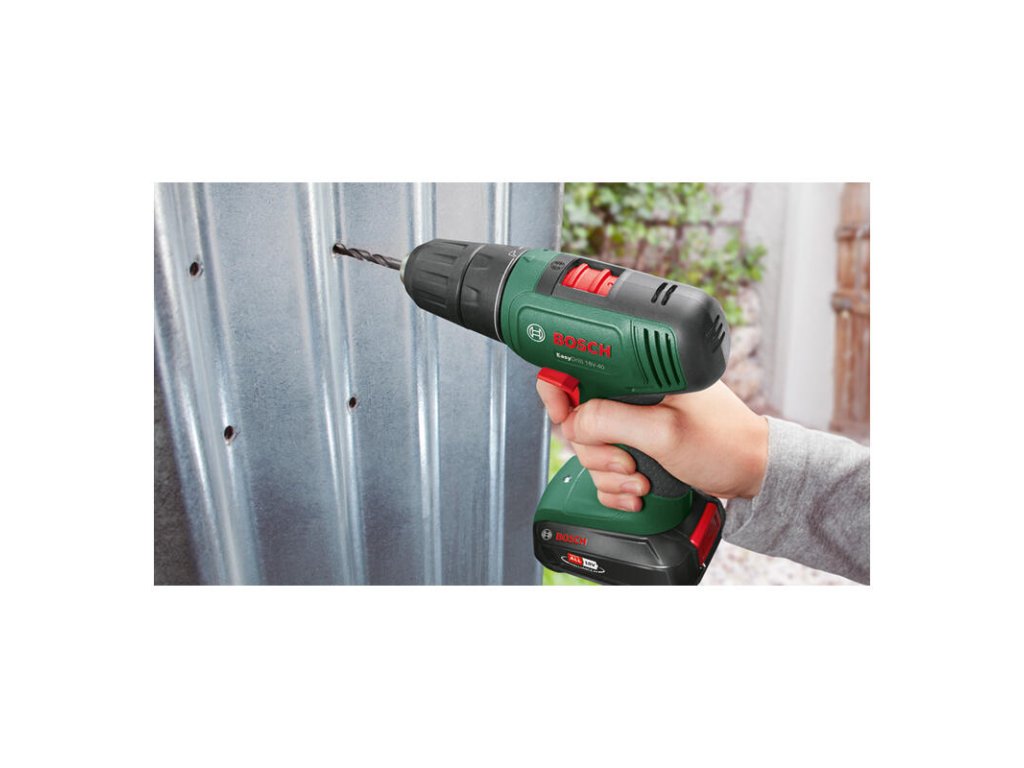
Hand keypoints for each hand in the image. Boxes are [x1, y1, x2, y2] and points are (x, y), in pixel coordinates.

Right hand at [537, 380, 768, 510]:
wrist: (752, 474)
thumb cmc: (725, 444)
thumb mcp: (664, 432)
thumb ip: (612, 421)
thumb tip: (572, 421)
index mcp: (639, 375)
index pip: (580, 370)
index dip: (562, 394)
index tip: (565, 416)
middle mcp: (634, 395)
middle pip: (581, 421)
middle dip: (598, 452)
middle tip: (627, 462)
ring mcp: (635, 424)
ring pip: (591, 450)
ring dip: (610, 474)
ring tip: (642, 480)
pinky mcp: (639, 447)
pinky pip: (606, 469)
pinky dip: (617, 486)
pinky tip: (640, 490)